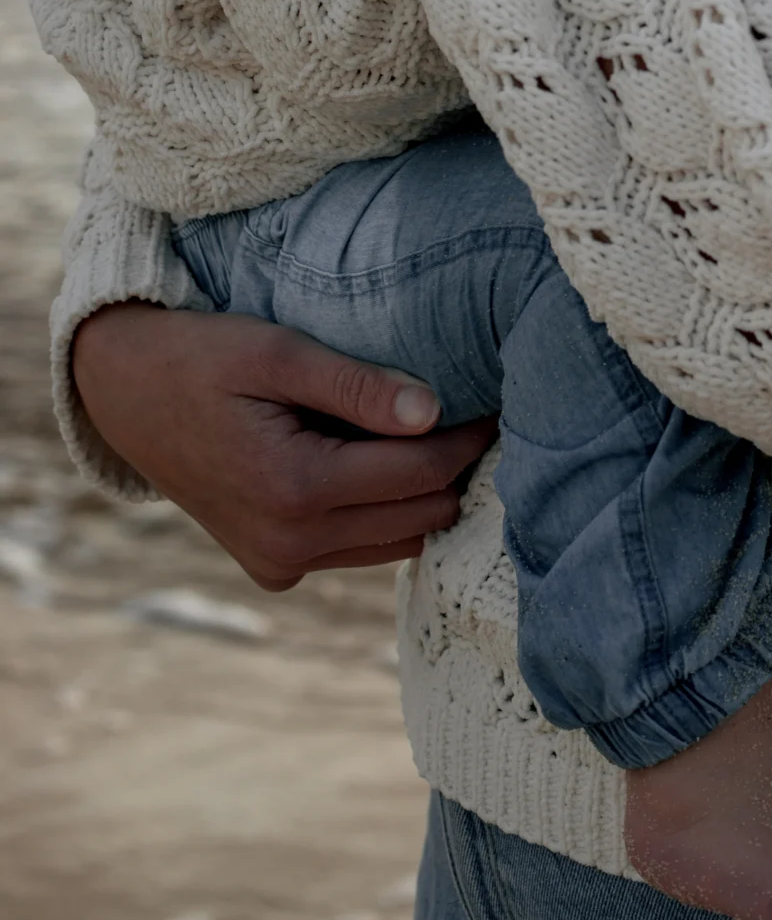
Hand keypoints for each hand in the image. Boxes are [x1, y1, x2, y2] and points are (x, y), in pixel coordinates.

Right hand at [72, 303, 495, 591]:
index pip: (422, 474)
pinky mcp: (274, 566)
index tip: (498, 398)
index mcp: (295, 490)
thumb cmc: (202, 358)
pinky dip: (384, 511)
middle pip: (420, 516)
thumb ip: (356, 385)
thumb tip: (433, 411)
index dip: (471, 437)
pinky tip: (385, 460)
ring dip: (423, 494)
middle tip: (480, 413)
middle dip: (455, 468)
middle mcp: (290, 544)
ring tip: (438, 433)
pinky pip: (359, 547)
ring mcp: (280, 563)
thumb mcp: (277, 352)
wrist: (124, 395)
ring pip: (397, 541)